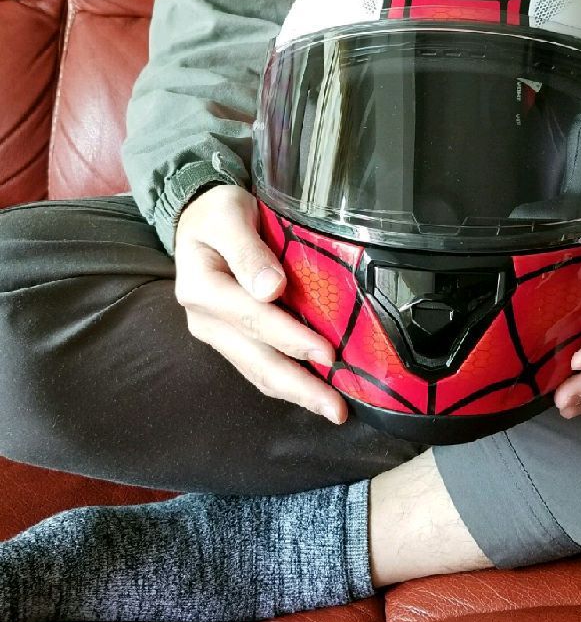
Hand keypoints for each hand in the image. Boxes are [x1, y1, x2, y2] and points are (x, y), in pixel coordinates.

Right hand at [174, 184, 346, 423]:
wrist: (201, 216)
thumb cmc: (219, 211)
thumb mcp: (229, 215)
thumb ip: (248, 250)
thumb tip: (270, 289)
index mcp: (202, 288)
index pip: (253, 319)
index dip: (291, 339)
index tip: (327, 354)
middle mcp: (205, 319)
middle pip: (256, 359)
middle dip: (299, 386)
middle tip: (337, 410)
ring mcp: (216, 333)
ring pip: (258, 371)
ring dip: (295, 393)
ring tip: (333, 409)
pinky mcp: (230, 338)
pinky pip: (259, 366)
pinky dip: (287, 382)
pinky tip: (314, 392)